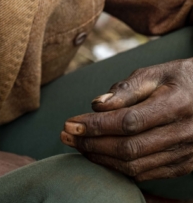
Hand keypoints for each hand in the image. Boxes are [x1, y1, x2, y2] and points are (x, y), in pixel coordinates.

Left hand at [60, 59, 192, 181]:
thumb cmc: (181, 78)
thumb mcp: (157, 72)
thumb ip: (127, 89)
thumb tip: (96, 105)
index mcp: (177, 105)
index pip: (128, 122)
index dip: (96, 126)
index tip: (69, 122)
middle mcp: (185, 134)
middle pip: (130, 148)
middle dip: (92, 143)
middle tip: (66, 135)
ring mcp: (187, 154)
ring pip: (136, 166)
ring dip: (101, 158)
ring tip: (78, 144)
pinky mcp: (185, 165)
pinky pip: (148, 174)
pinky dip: (120, 168)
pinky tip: (101, 155)